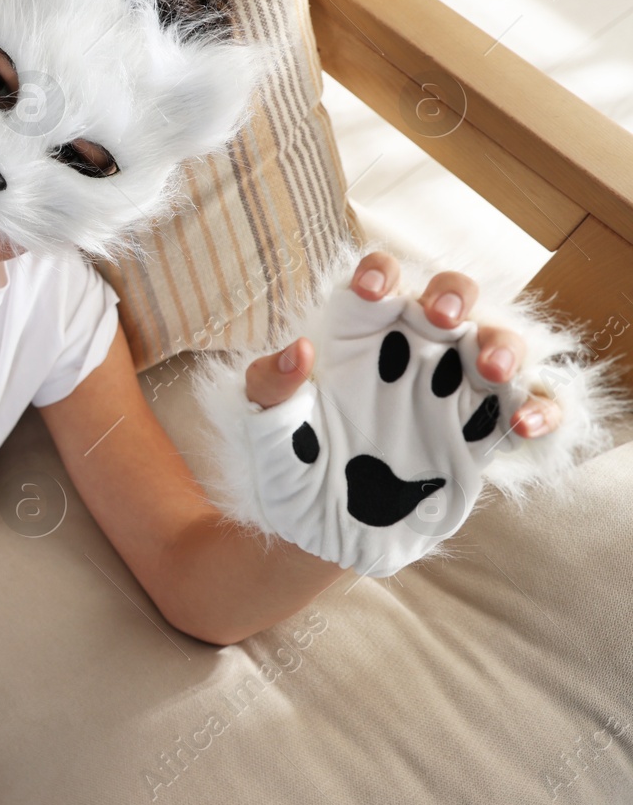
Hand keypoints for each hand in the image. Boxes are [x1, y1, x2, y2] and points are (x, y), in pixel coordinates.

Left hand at [244, 251, 560, 438]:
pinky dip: (539, 408)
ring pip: (498, 343)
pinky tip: (523, 425)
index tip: (371, 291)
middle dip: (455, 294)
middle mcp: (409, 353)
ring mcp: (450, 390)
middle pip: (449, 297)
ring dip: (505, 346)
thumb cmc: (292, 466)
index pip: (377, 283)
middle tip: (444, 318)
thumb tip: (298, 349)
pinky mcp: (482, 432)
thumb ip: (272, 386)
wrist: (322, 531)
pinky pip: (527, 406)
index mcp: (357, 338)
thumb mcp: (265, 428)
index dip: (380, 273)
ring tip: (493, 371)